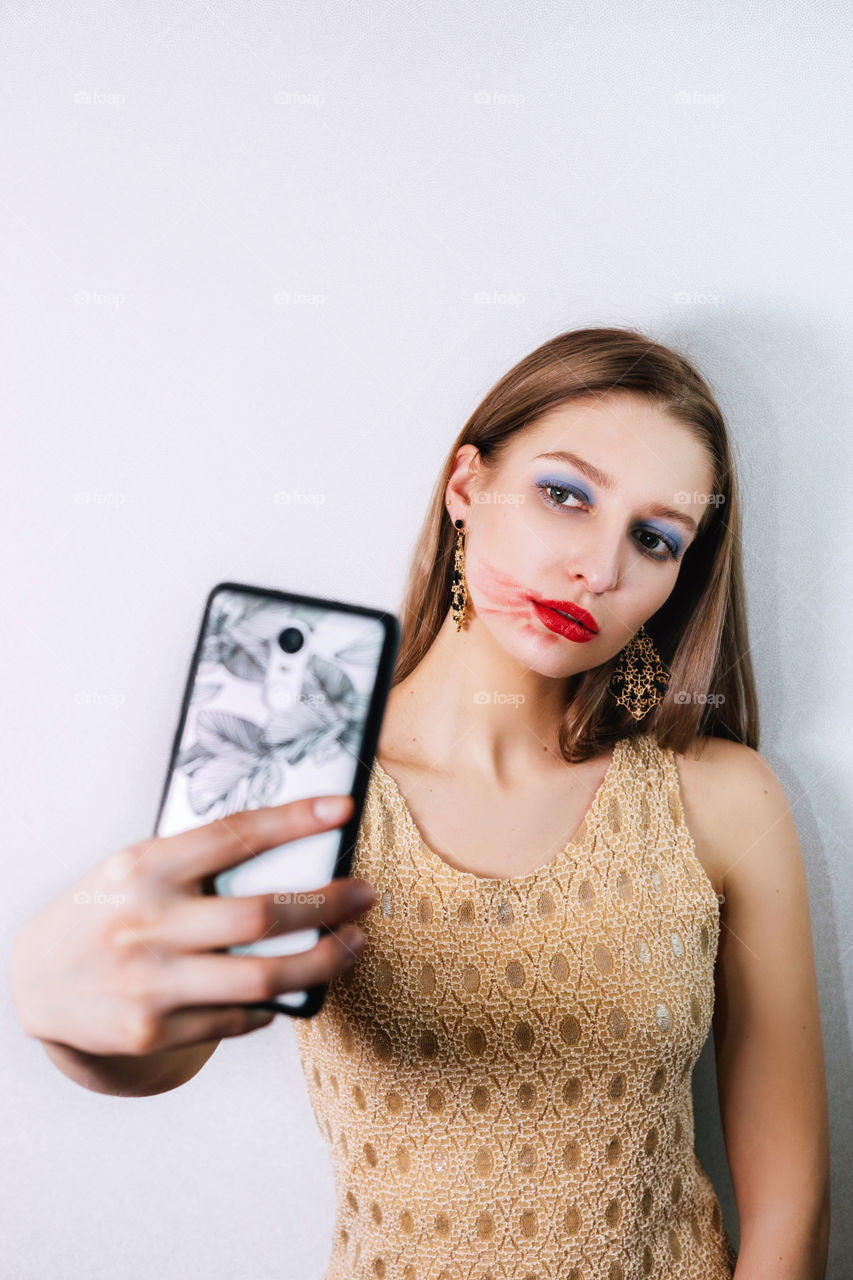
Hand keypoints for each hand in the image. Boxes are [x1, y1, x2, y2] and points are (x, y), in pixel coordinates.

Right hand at [10, 794, 373, 1056]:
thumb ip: (196, 861)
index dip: (294, 820)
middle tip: (365, 894)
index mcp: (143, 867)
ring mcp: (151, 983)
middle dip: (327, 904)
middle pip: (260, 916)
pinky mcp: (154, 1030)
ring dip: (322, 960)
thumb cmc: (104, 910)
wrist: (37, 981)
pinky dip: (275, 1002)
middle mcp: (147, 924)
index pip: (232, 835)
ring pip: (262, 978)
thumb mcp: (135, 867)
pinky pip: (239, 1018)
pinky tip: (293, 986)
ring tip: (352, 943)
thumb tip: (290, 849)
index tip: (341, 809)